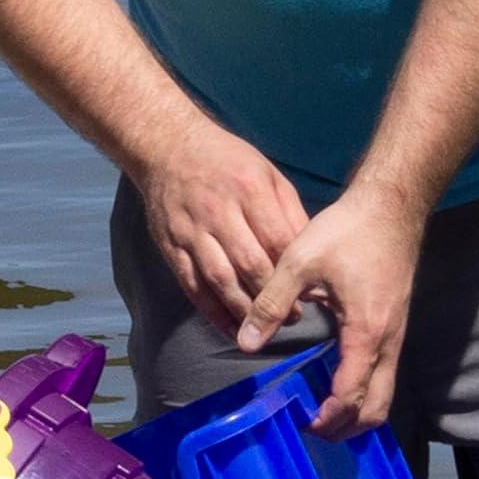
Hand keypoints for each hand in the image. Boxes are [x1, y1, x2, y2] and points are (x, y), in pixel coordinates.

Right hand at [137, 119, 310, 341]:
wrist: (169, 149)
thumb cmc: (226, 163)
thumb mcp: (266, 173)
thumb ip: (288, 212)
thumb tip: (308, 254)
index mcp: (249, 188)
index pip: (277, 239)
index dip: (295, 271)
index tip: (309, 293)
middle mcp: (219, 211)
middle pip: (250, 264)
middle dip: (274, 297)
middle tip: (292, 318)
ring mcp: (192, 232)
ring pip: (221, 281)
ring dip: (244, 311)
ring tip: (264, 328)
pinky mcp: (171, 248)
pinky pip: (194, 288)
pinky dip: (213, 313)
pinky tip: (231, 329)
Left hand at [237, 181, 426, 438]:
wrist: (392, 205)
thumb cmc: (349, 230)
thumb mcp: (300, 263)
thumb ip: (270, 305)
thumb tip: (246, 343)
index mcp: (366, 332)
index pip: (350, 394)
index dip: (327, 417)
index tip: (301, 423)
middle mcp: (388, 342)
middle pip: (375, 409)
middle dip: (345, 428)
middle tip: (311, 430)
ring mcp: (395, 337)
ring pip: (382, 396)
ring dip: (355, 414)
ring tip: (319, 415)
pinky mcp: (393, 330)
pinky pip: (382, 377)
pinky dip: (361, 393)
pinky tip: (332, 386)